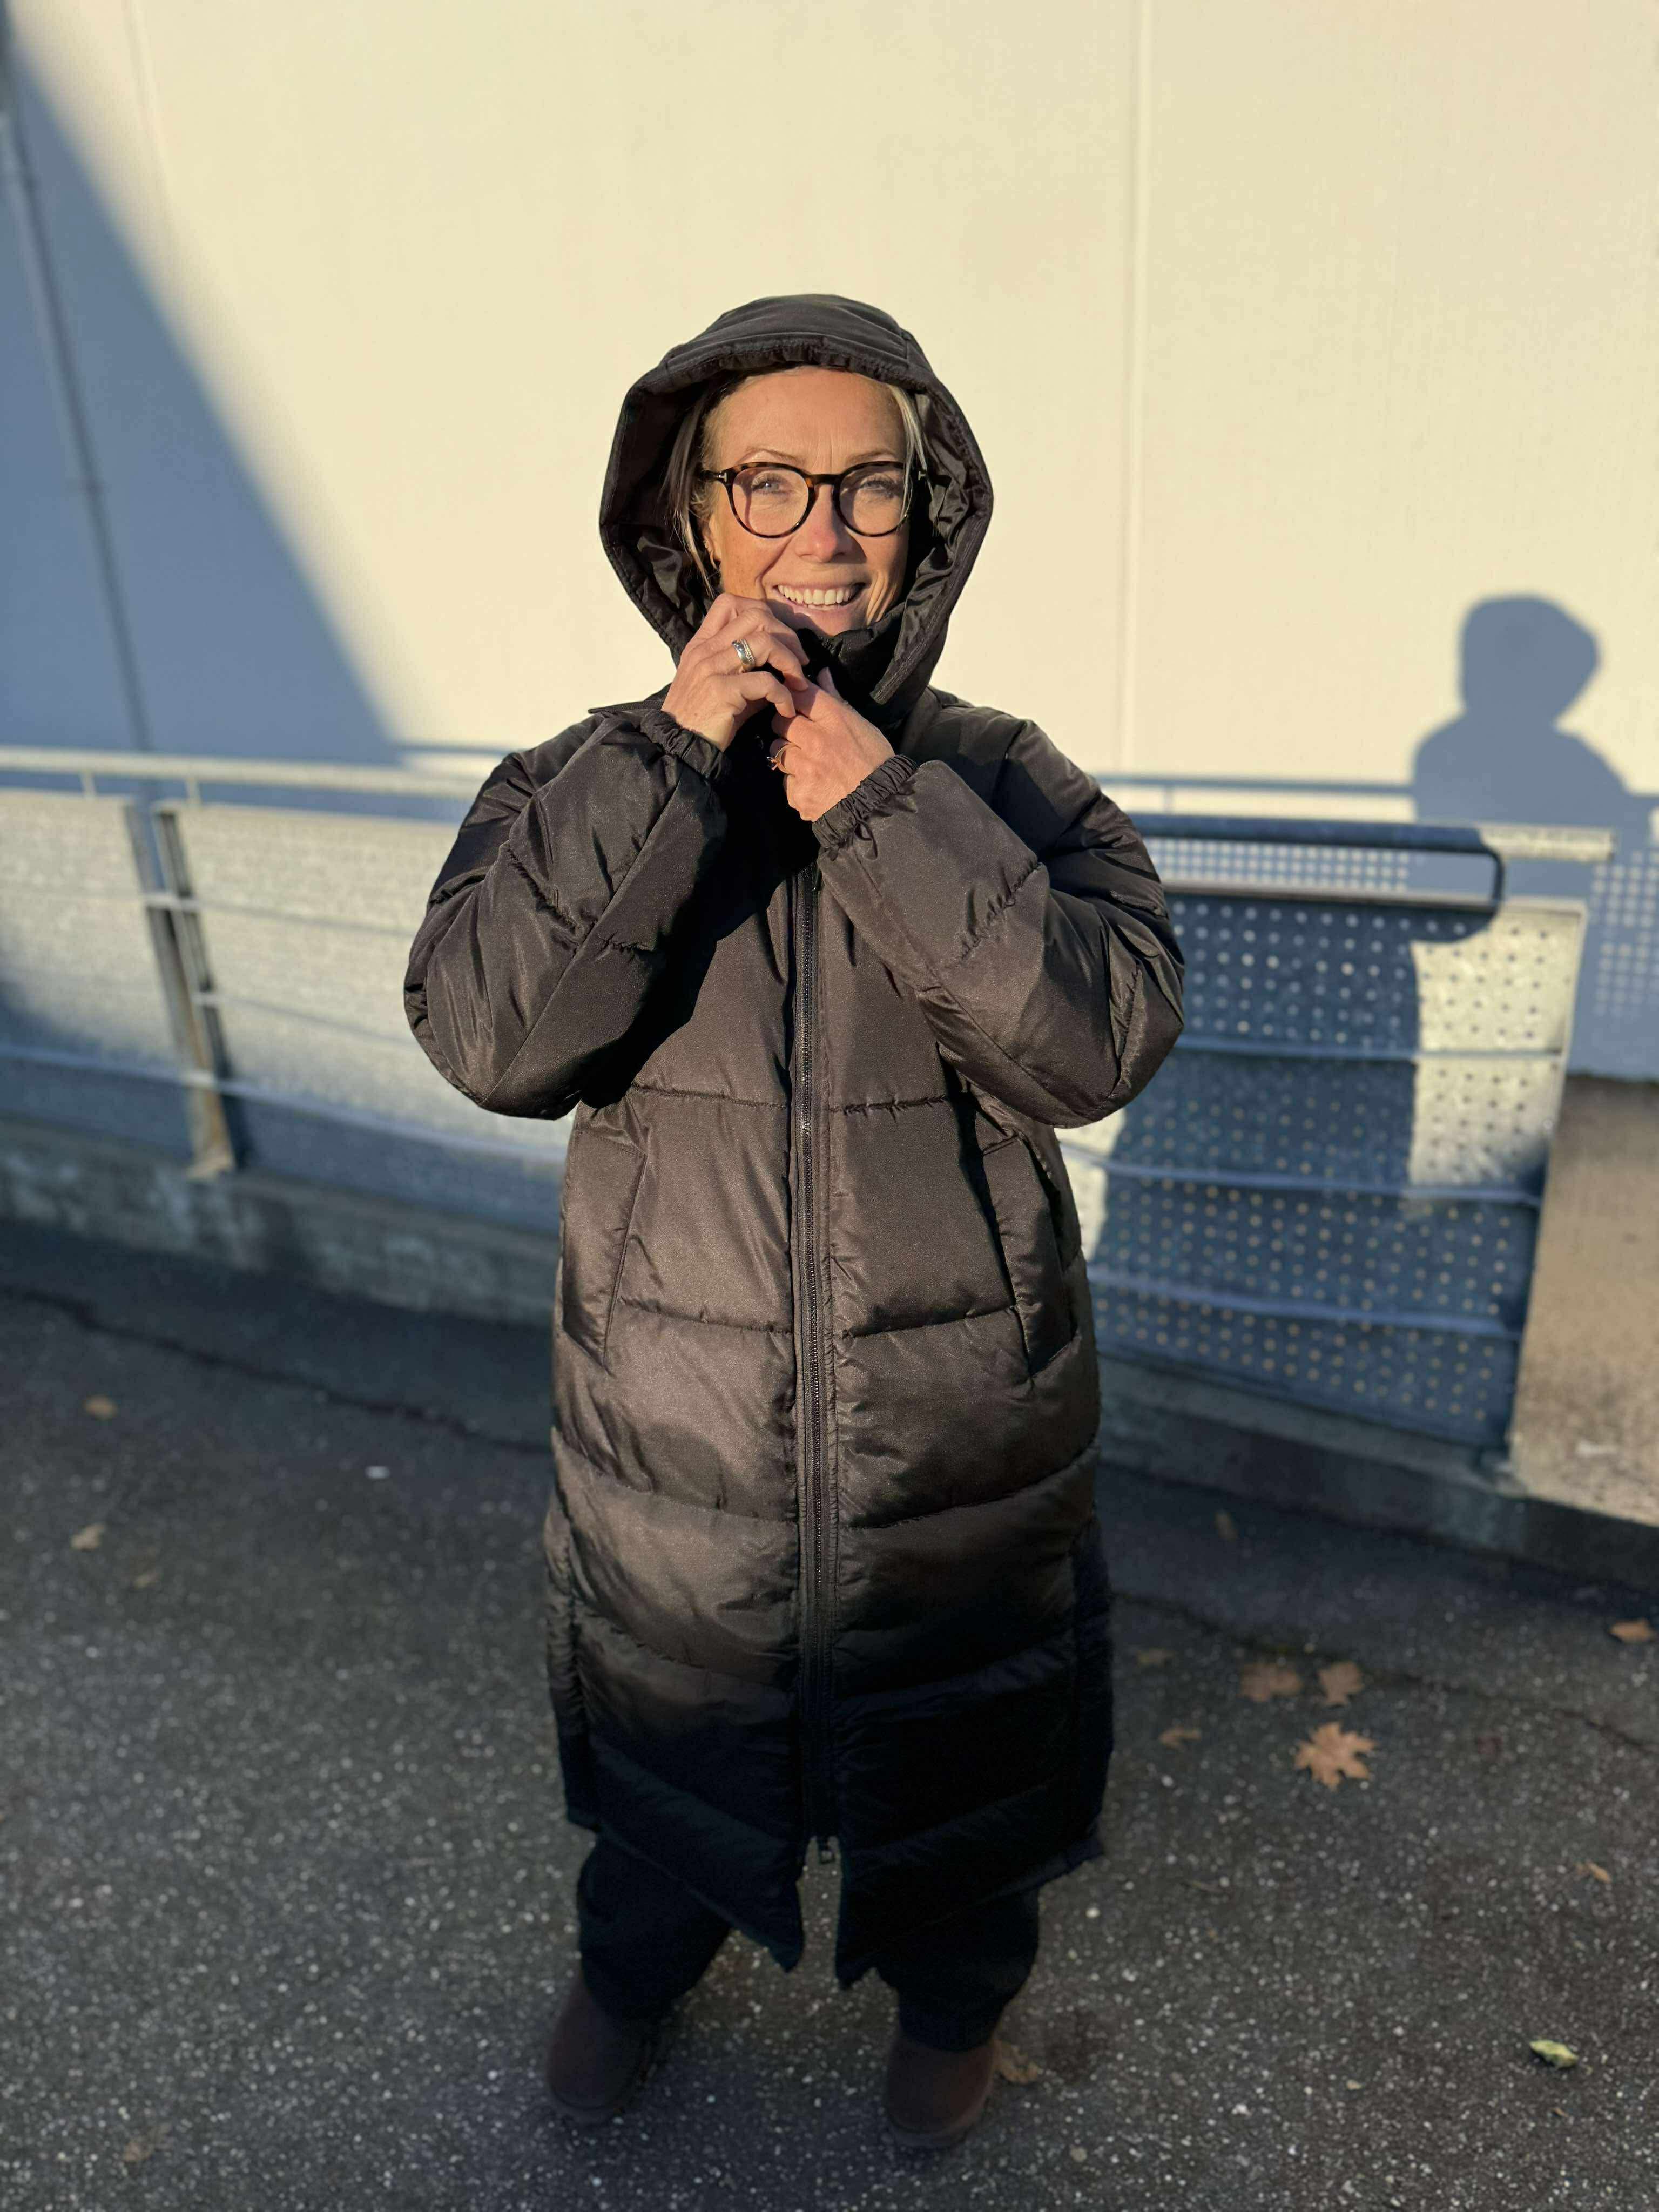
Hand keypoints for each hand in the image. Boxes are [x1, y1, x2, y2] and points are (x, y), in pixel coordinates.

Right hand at [661, 594, 814, 752]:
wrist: (680, 748)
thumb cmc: (703, 721)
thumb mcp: (720, 687)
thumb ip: (746, 671)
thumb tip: (781, 668)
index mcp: (701, 644)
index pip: (730, 603)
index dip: (763, 613)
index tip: (781, 638)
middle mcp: (705, 650)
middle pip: (755, 615)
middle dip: (786, 635)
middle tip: (799, 662)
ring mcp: (711, 667)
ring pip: (764, 641)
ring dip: (790, 662)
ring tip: (797, 684)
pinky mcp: (721, 691)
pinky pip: (766, 682)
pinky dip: (784, 695)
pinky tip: (786, 710)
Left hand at [767, 665, 893, 821]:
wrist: (880, 805)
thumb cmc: (875, 762)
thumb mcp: (862, 725)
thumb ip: (835, 699)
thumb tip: (821, 672)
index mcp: (835, 720)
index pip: (798, 694)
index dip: (792, 698)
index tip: (795, 706)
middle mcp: (816, 741)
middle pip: (779, 722)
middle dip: (786, 727)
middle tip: (800, 737)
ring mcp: (805, 769)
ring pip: (778, 752)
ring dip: (789, 756)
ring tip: (809, 764)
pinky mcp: (798, 794)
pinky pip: (786, 782)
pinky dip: (797, 784)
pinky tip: (815, 787)